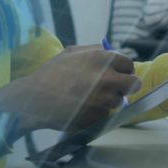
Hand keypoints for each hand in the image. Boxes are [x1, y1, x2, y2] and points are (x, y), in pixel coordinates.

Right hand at [0, 45, 140, 133]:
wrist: (35, 99)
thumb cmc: (51, 74)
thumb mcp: (70, 52)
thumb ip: (93, 50)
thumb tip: (109, 51)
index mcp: (103, 59)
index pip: (129, 64)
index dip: (124, 70)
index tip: (119, 75)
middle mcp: (108, 78)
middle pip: (132, 84)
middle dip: (126, 86)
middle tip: (115, 89)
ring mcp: (104, 100)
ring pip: (118, 102)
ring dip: (108, 101)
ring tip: (88, 99)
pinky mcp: (99, 117)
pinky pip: (105, 115)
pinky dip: (97, 113)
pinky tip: (81, 108)